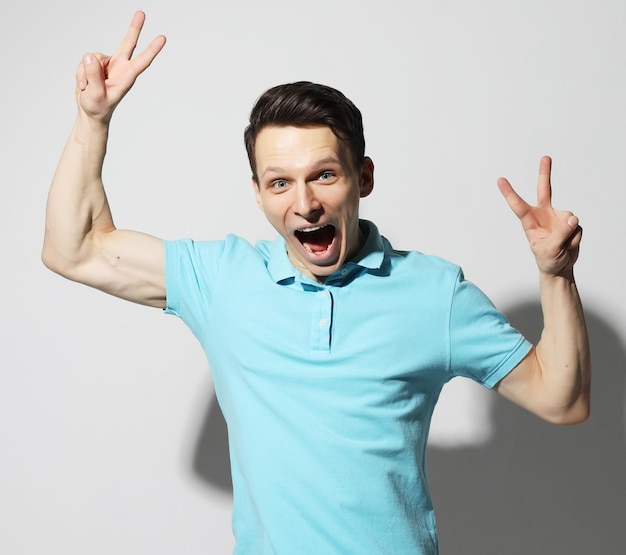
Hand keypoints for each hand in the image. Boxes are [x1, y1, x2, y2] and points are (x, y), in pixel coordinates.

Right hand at [75, 11, 165, 122]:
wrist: (90, 113)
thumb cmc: (98, 108)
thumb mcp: (96, 95)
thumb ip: (93, 77)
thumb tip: (90, 56)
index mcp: (127, 77)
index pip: (142, 61)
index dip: (152, 49)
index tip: (163, 38)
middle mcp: (120, 67)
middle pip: (128, 44)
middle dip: (134, 28)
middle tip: (141, 12)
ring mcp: (108, 65)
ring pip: (92, 56)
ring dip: (84, 72)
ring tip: (87, 87)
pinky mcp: (96, 64)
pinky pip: (84, 61)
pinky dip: (80, 73)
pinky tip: (83, 85)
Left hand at [497, 156, 582, 277]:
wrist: (560, 267)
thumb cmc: (547, 259)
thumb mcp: (549, 250)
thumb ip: (560, 234)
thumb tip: (572, 218)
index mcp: (530, 221)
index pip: (518, 205)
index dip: (509, 193)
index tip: (500, 180)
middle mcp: (543, 215)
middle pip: (544, 191)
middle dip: (545, 174)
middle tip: (545, 157)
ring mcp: (558, 217)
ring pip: (569, 219)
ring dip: (568, 236)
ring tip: (562, 246)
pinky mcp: (570, 222)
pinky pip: (577, 228)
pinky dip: (575, 239)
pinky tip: (569, 244)